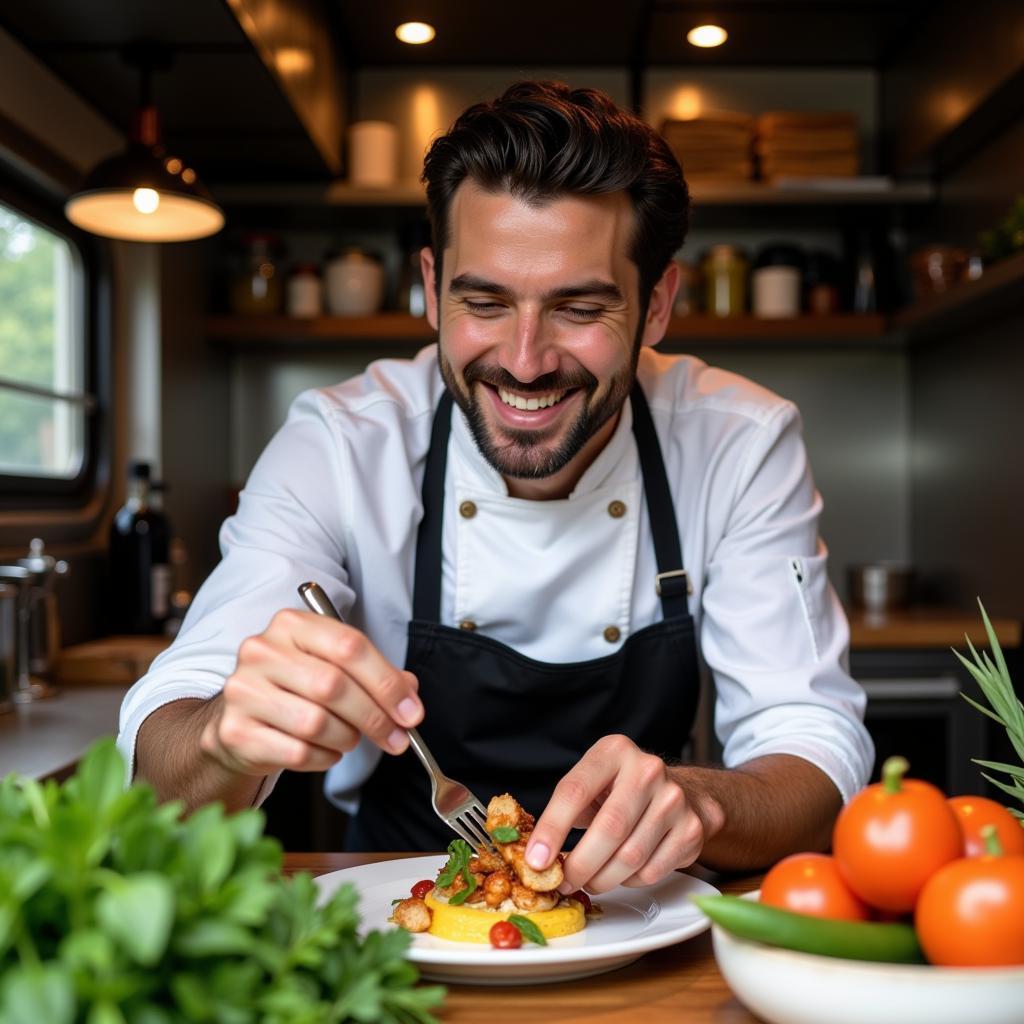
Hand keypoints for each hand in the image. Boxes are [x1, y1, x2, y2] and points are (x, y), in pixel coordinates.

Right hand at [200, 609, 422, 776]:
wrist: (238, 718)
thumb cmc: (295, 688)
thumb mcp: (333, 667)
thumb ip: (374, 675)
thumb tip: (409, 698)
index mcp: (292, 625)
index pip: (349, 646)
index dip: (387, 682)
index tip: (411, 712)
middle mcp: (262, 651)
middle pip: (334, 686)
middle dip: (375, 717)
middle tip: (396, 737)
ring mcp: (244, 690)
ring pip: (316, 723)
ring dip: (347, 738)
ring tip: (349, 738)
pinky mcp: (236, 731)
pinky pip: (297, 752)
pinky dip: (324, 757)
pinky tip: (325, 750)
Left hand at [526, 734, 720, 893]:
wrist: (684, 792)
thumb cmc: (623, 791)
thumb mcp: (593, 783)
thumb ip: (566, 808)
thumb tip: (536, 856)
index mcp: (613, 751)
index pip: (574, 791)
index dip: (551, 829)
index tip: (535, 860)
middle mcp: (647, 769)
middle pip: (608, 828)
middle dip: (580, 864)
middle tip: (564, 882)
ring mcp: (674, 799)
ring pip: (630, 856)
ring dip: (603, 878)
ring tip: (589, 880)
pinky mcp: (691, 830)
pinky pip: (652, 871)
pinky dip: (629, 881)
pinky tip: (622, 872)